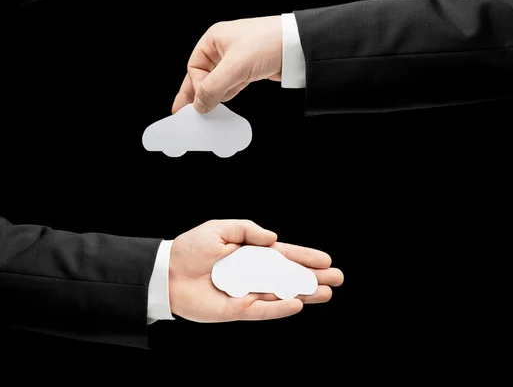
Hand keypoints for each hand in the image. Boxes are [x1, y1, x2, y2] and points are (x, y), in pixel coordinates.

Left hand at [168, 219, 343, 321]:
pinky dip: (279, 308)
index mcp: (251, 252)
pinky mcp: (236, 310)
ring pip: (282, 293)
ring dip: (304, 293)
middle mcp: (253, 273)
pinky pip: (262, 310)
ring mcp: (247, 292)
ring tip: (326, 293)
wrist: (167, 273)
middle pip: (289, 275)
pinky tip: (297, 303)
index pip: (284, 255)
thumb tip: (274, 238)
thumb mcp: (220, 228)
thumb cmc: (191, 249)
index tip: (326, 260)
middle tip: (337, 279)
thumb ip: (248, 229)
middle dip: (313, 277)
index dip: (305, 257)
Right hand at [172, 17, 281, 112]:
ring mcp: (237, 59)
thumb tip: (199, 104)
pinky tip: (222, 104)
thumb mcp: (235, 67)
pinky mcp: (249, 69)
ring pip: (218, 81)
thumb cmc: (268, 42)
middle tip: (187, 112)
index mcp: (214, 39)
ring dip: (214, 95)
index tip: (199, 103)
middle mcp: (223, 48)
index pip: (195, 67)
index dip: (195, 86)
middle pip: (203, 74)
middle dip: (197, 93)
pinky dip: (227, 94)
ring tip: (206, 112)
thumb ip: (213, 87)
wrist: (298, 45)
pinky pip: (231, 84)